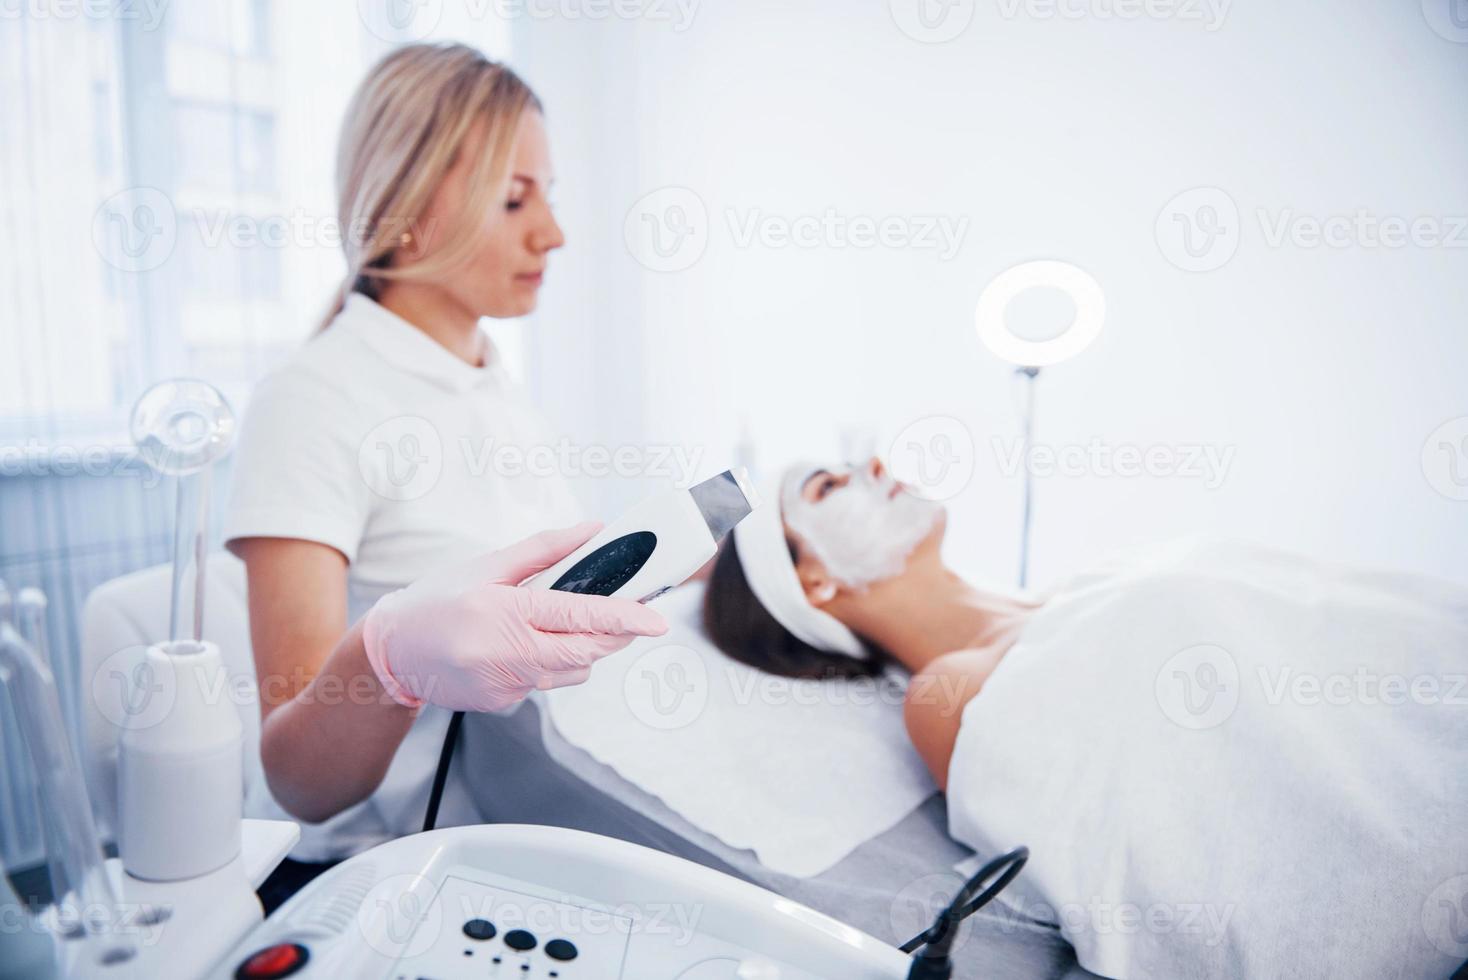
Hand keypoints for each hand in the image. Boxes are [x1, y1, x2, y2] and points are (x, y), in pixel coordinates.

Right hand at [362, 522, 667, 711]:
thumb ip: (546, 550)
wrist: (390, 654)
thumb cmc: (436, 600)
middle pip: (587, 652)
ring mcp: (506, 684)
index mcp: (505, 612)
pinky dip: (549, 663)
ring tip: (562, 625)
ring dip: (583, 649)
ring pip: (573, 671)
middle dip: (616, 636)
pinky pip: (546, 682)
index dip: (625, 618)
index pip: (580, 616)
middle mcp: (508, 654)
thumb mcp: (488, 565)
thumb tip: (594, 532)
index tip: (657, 620)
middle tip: (632, 618)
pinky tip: (522, 646)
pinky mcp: (503, 703)